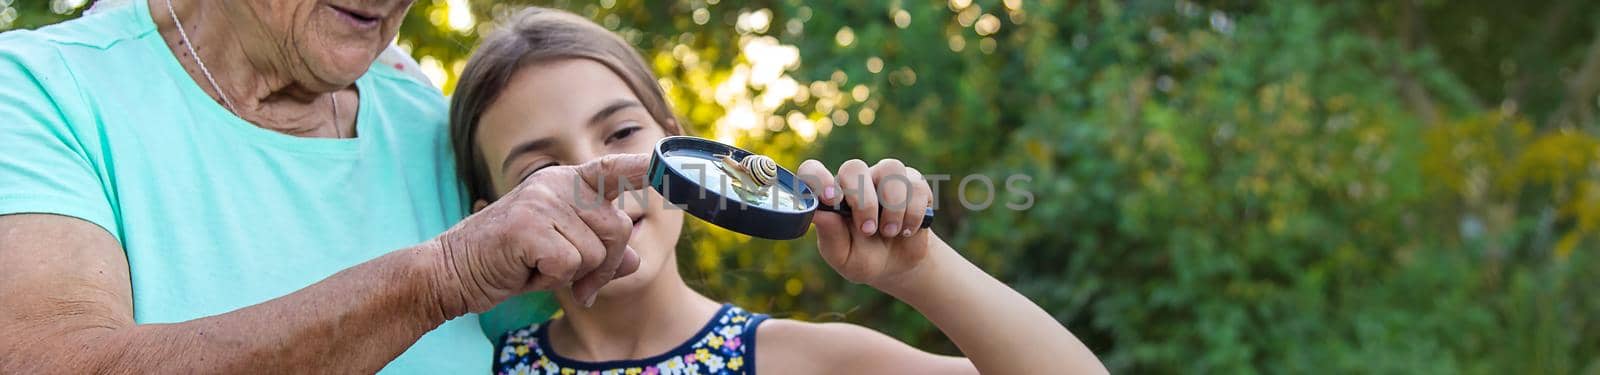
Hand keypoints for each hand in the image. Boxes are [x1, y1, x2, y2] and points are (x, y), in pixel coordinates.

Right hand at [426, 154, 648, 315]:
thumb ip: (600, 254)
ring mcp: (542, 201)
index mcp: (565, 183)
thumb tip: (635, 261)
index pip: (611, 170)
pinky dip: (552, 278)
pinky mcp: (529, 226)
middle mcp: (556, 183)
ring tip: (540, 268)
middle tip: (572, 277)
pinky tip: (526, 270)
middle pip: (617, 228)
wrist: (453, 271)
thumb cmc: (511, 262)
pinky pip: (570, 264)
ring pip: (596, 252)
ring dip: (575, 274)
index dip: (642, 167)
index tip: (667, 159)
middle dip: (603, 265)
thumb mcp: (563, 257)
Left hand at [798, 158, 933, 289]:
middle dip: (863, 201)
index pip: (813, 171)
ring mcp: (886, 180)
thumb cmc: (864, 258)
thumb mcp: (843, 257)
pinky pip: (917, 186)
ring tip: (890, 232)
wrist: (899, 266)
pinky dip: (914, 213)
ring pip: (890, 169)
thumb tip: (819, 213)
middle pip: (855, 167)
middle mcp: (857, 182)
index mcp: (833, 196)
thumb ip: (831, 236)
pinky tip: (907, 230)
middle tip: (868, 230)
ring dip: (892, 207)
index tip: (831, 200)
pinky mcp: (914, 185)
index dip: (818, 179)